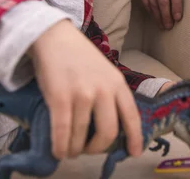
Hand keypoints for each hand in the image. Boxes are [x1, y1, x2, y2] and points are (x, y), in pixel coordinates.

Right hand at [29, 19, 142, 159]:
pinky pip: (62, 132)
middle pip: (108, 133)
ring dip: (74, 149)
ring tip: (70, 149)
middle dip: (97, 148)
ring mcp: (82, 94)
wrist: (54, 36)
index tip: (134, 152)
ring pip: (81, 137)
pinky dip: (60, 147)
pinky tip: (58, 151)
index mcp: (118, 83)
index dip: (134, 138)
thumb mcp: (104, 72)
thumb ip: (110, 94)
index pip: (131, 116)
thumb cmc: (79, 56)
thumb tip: (112, 126)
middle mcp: (103, 90)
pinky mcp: (60, 97)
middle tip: (88, 149)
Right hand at [136, 0, 182, 29]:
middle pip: (162, 0)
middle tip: (169, 26)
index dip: (176, 6)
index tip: (177, 18)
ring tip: (163, 26)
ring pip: (153, 3)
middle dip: (166, 15)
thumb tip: (178, 13)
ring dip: (158, 17)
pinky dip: (151, 12)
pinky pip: (146, 3)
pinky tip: (155, 19)